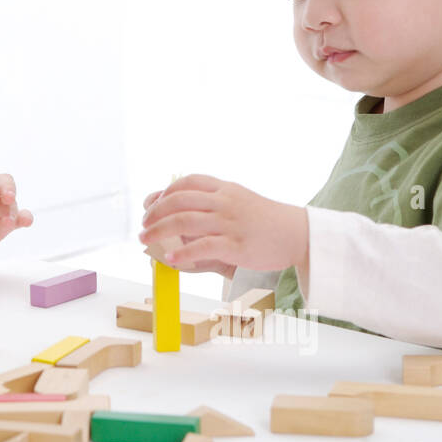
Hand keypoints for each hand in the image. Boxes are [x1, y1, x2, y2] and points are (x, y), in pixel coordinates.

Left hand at [139, 175, 307, 274]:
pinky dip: (183, 253)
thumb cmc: (266, 220)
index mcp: (224, 188)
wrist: (299, 234)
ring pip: (185, 221)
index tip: (149, 205)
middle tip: (143, 227)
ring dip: (159, 231)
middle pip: (178, 201)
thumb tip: (179, 211)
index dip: (163, 193)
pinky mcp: (237, 246)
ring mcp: (230, 223)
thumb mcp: (239, 200)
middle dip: (154, 213)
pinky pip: (203, 246)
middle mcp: (225, 202)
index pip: (186, 182)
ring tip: (146, 240)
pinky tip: (172, 260)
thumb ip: (212, 202)